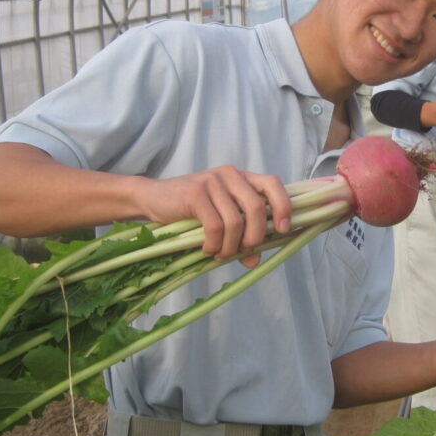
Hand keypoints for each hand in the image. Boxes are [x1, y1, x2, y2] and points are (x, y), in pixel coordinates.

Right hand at [133, 167, 290, 264]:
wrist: (153, 198)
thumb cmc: (191, 210)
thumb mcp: (221, 218)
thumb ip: (240, 234)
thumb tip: (254, 261)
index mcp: (242, 178)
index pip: (273, 184)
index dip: (283, 206)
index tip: (282, 229)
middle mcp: (230, 175)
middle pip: (256, 208)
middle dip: (254, 237)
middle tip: (243, 253)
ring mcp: (212, 182)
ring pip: (235, 222)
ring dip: (230, 246)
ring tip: (219, 254)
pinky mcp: (195, 193)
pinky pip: (215, 226)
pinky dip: (214, 245)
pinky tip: (207, 249)